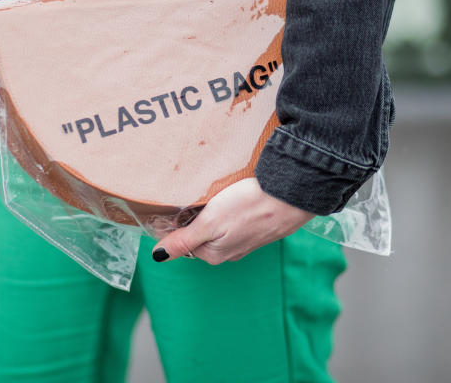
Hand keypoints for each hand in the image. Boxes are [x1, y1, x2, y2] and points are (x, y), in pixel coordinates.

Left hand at [152, 178, 313, 264]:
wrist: (293, 196)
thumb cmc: (250, 207)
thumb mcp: (210, 223)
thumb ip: (184, 240)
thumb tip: (157, 256)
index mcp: (214, 254)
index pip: (183, 240)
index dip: (176, 222)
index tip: (174, 203)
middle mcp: (230, 252)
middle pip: (202, 234)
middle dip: (196, 217)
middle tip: (197, 195)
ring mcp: (247, 240)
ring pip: (220, 226)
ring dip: (214, 212)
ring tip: (216, 194)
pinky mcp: (261, 227)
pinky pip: (237, 219)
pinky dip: (231, 208)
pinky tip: (235, 195)